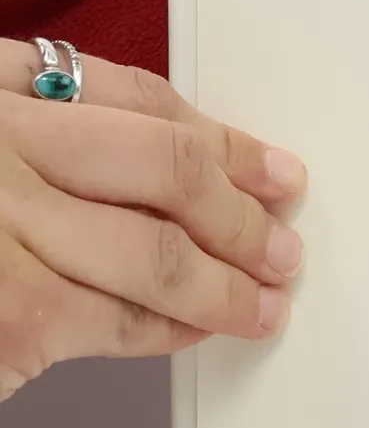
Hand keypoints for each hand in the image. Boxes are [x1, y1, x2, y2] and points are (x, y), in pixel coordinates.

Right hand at [0, 39, 304, 400]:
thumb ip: (42, 136)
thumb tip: (182, 167)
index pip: (134, 96)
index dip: (221, 138)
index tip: (271, 169)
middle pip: (164, 161)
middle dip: (241, 208)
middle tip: (281, 242)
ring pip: (157, 248)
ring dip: (228, 282)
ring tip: (264, 301)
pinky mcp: (9, 312)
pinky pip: (118, 319)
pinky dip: (171, 330)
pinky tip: (194, 331)